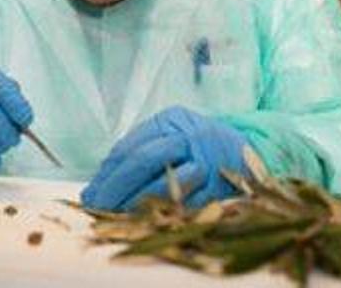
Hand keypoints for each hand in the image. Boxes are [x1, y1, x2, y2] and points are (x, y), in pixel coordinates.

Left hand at [81, 106, 250, 210]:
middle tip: (96, 207)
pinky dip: (162, 215)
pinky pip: (185, 204)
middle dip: (115, 187)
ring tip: (115, 216)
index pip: (131, 145)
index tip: (91, 193)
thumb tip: (96, 188)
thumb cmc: (198, 145)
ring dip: (135, 204)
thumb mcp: (170, 135)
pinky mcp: (220, 188)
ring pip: (164, 183)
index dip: (107, 172)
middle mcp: (191, 136)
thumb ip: (136, 154)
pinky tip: (145, 222)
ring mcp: (208, 161)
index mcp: (174, 119)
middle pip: (143, 160)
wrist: (249, 151)